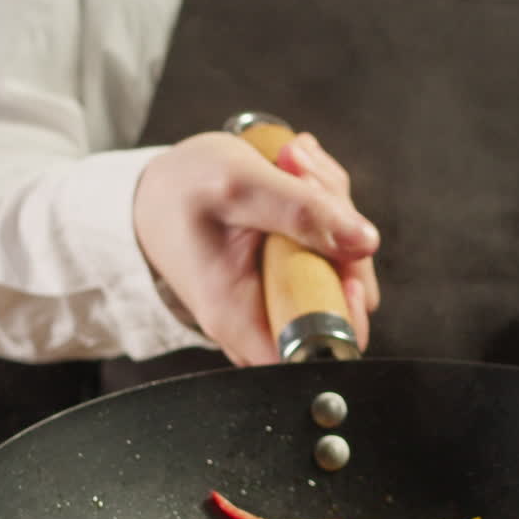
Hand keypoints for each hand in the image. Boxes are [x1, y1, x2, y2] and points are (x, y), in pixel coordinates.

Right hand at [133, 131, 380, 365]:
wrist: (154, 190)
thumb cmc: (180, 191)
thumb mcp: (238, 185)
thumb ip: (300, 211)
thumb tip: (364, 242)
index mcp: (241, 317)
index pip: (316, 352)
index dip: (346, 314)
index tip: (343, 264)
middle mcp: (263, 316)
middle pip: (341, 299)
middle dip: (341, 231)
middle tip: (308, 179)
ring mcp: (280, 293)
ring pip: (341, 265)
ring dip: (333, 207)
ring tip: (296, 166)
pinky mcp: (291, 269)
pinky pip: (330, 247)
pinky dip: (324, 206)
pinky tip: (297, 174)